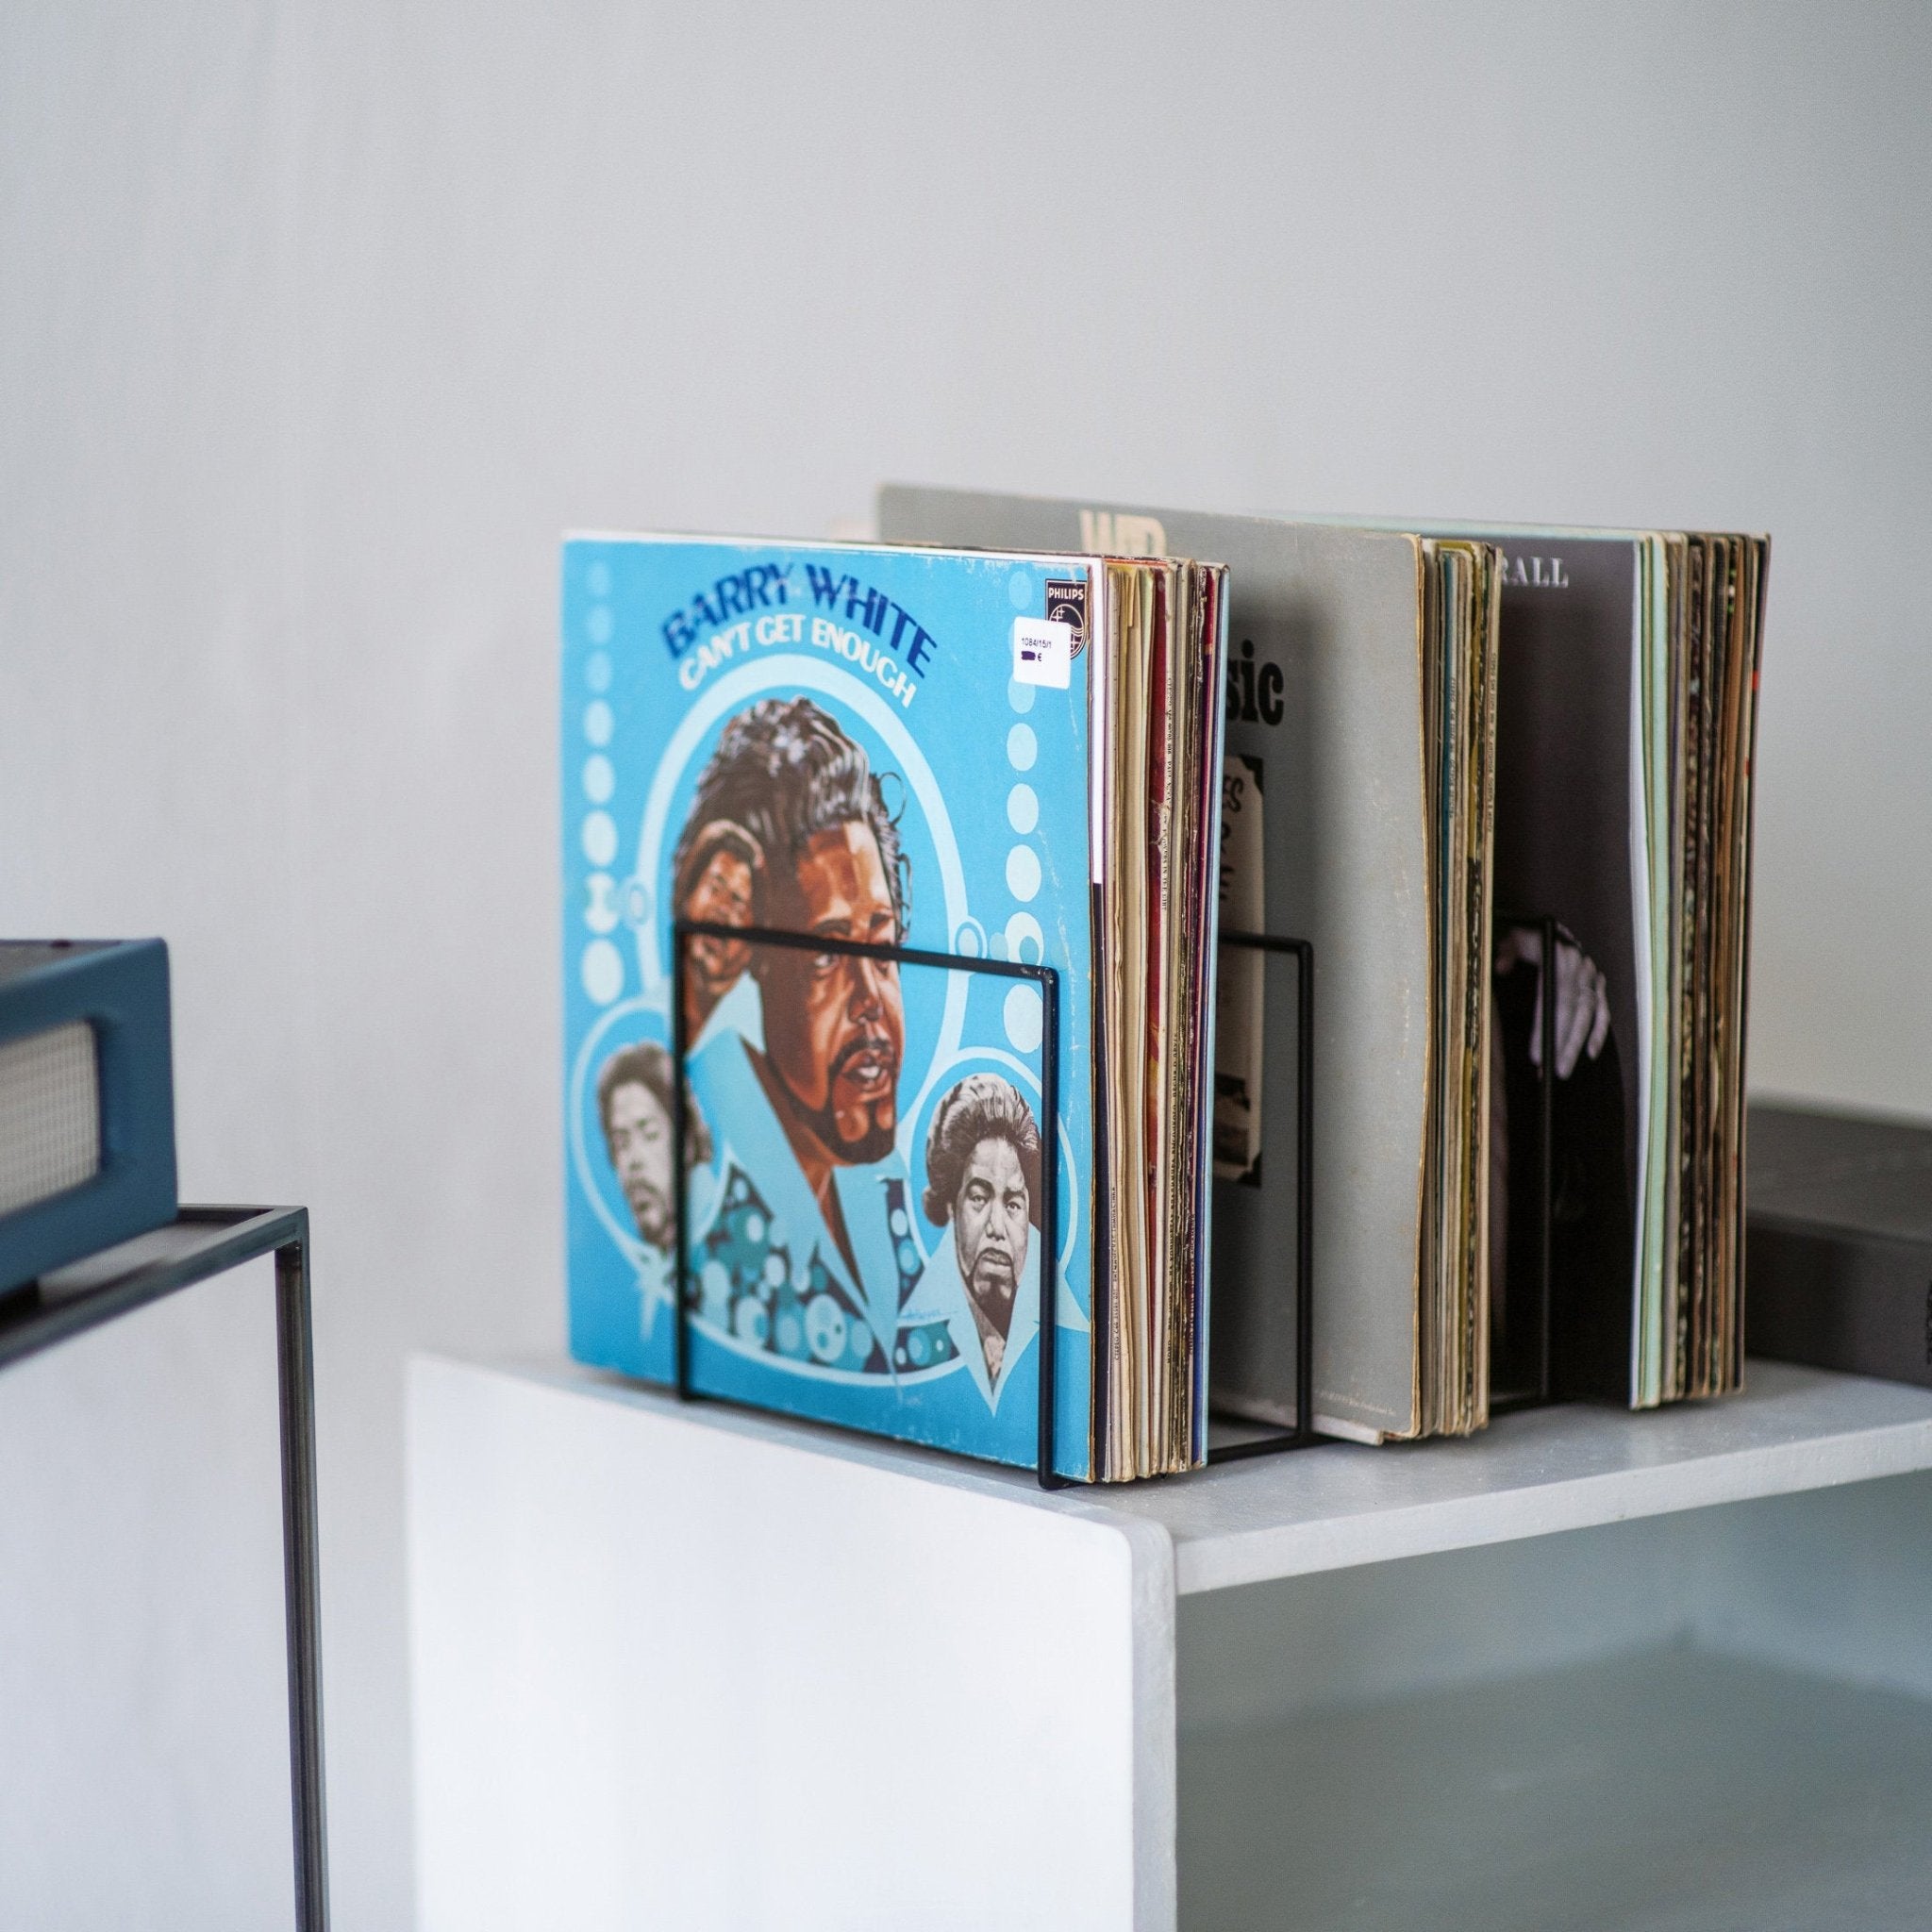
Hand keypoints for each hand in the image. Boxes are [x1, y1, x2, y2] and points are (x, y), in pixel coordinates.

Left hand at [1494, 924, 1609, 1078]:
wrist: (1550, 927)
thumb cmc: (1528, 935)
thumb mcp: (1512, 936)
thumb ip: (1506, 950)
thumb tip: (1501, 968)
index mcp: (1562, 958)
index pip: (1556, 1001)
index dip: (1547, 1029)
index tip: (1537, 1055)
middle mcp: (1581, 968)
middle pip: (1574, 1013)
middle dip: (1564, 1045)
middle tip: (1552, 1071)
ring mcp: (1592, 976)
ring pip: (1589, 1015)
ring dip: (1578, 1044)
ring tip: (1565, 1069)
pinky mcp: (1598, 984)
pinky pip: (1602, 1010)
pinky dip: (1599, 1031)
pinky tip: (1591, 1053)